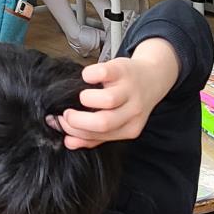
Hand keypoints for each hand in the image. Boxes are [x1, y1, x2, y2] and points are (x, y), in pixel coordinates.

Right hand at [58, 37, 178, 148]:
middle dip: (77, 120)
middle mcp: (133, 111)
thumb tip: (69, 142)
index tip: (61, 123)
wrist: (152, 77)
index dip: (75, 130)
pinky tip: (87, 77)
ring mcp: (129, 90)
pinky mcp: (122, 70)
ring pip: (106, 100)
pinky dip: (89, 75)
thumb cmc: (129, 102)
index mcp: (130, 128)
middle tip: (66, 113)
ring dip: (85, 99)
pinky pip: (103, 72)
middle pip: (103, 122)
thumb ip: (94, 134)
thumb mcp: (117, 121)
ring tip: (82, 96)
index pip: (99, 135)